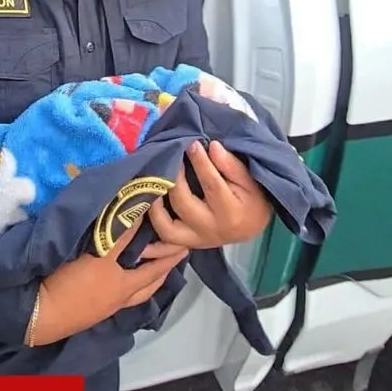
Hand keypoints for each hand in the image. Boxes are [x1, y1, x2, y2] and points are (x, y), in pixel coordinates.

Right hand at [30, 215, 186, 345]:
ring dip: (143, 281)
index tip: (184, 247)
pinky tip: (116, 278)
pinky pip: (115, 297)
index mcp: (124, 288)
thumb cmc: (71, 284)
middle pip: (146, 288)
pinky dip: (123, 286)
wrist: (39, 314)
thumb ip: (118, 234)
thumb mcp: (98, 256)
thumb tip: (138, 213)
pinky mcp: (86, 311)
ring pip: (131, 295)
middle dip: (160, 273)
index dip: (169, 257)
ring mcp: (102, 308)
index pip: (154, 271)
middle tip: (172, 258)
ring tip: (147, 267)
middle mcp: (118, 300)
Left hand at [147, 140, 272, 248]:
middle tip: (173, 158)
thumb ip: (230, 164)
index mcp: (231, 212)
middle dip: (174, 178)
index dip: (200, 162)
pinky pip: (163, 246)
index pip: (211, 184)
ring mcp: (196, 239)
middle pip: (184, 204)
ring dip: (155, 207)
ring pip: (167, 228)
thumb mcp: (250, 180)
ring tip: (153, 185)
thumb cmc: (253, 199)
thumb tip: (211, 146)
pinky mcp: (187, 243)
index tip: (192, 144)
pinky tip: (137, 225)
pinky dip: (149, 241)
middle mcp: (211, 230)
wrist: (253, 225)